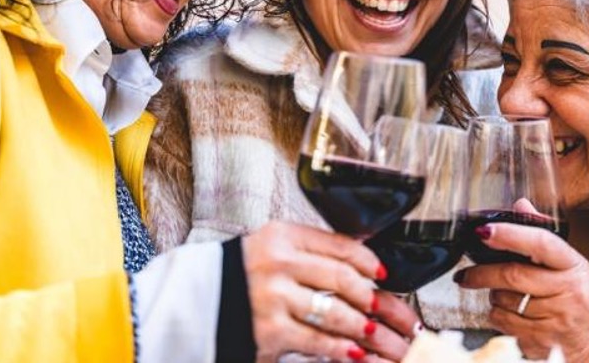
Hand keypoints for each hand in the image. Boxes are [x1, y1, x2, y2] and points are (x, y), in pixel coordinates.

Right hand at [242, 221, 412, 361]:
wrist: (196, 300)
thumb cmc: (242, 275)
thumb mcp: (273, 247)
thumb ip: (312, 249)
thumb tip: (362, 254)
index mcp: (283, 236)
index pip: (339, 245)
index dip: (368, 262)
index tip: (383, 275)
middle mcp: (279, 262)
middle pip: (343, 279)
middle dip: (376, 301)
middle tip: (392, 315)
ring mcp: (274, 297)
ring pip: (336, 312)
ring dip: (366, 329)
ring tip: (382, 339)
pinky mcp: (270, 330)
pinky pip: (317, 340)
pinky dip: (341, 348)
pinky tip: (356, 352)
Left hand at [454, 221, 588, 362]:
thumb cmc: (574, 295)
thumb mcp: (566, 263)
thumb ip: (540, 234)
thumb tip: (520, 205)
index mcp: (573, 265)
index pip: (541, 243)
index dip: (510, 235)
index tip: (485, 231)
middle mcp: (569, 292)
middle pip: (513, 275)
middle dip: (481, 274)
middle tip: (466, 274)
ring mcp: (557, 320)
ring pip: (503, 301)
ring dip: (493, 296)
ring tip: (503, 295)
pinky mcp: (543, 343)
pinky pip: (503, 325)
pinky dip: (498, 317)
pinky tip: (511, 313)